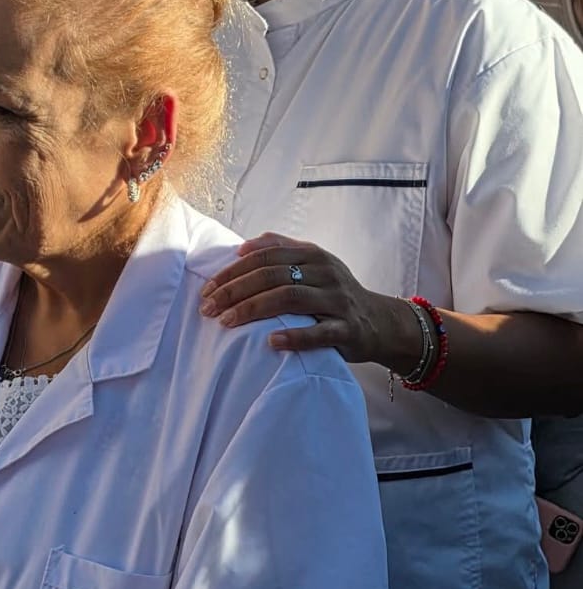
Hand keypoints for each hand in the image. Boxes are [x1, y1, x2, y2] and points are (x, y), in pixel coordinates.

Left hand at [200, 233, 404, 363]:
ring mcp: (337, 300)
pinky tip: (270, 342)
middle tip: (207, 308)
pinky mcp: (347, 329)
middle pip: (272, 275)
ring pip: (290, 298)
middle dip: (235, 291)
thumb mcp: (313, 264)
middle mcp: (325, 272)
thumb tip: (244, 246)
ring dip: (254, 309)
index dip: (233, 271)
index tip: (207, 289)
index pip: (265, 256)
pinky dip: (294, 337)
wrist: (379, 321)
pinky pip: (319, 332)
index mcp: (311, 255)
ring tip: (227, 322)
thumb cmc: (334, 293)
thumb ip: (281, 250)